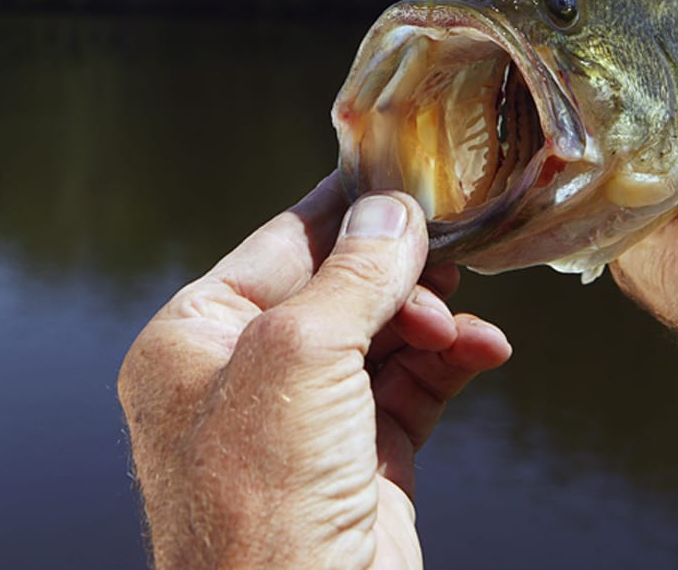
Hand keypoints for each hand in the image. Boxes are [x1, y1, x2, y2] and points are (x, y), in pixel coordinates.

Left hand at [117, 177, 511, 568]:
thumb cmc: (260, 502)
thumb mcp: (299, 357)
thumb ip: (351, 276)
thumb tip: (392, 212)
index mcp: (192, 341)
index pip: (276, 247)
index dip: (341, 211)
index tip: (398, 174)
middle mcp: (242, 377)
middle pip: (335, 288)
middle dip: (396, 269)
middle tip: (450, 245)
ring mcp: (303, 423)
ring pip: (380, 335)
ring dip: (430, 315)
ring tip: (465, 310)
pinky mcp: (361, 461)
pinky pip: (412, 388)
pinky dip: (450, 362)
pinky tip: (484, 350)